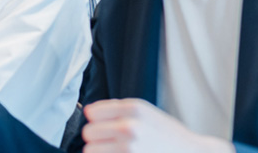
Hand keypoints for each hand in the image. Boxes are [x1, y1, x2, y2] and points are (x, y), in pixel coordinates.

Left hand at [82, 99, 233, 152]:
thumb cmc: (169, 137)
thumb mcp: (147, 113)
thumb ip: (118, 110)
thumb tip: (90, 112)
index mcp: (133, 109)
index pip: (92, 113)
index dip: (98, 121)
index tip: (104, 127)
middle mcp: (128, 128)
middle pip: (88, 133)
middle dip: (98, 139)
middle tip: (113, 144)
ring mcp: (127, 149)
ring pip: (90, 151)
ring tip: (118, 152)